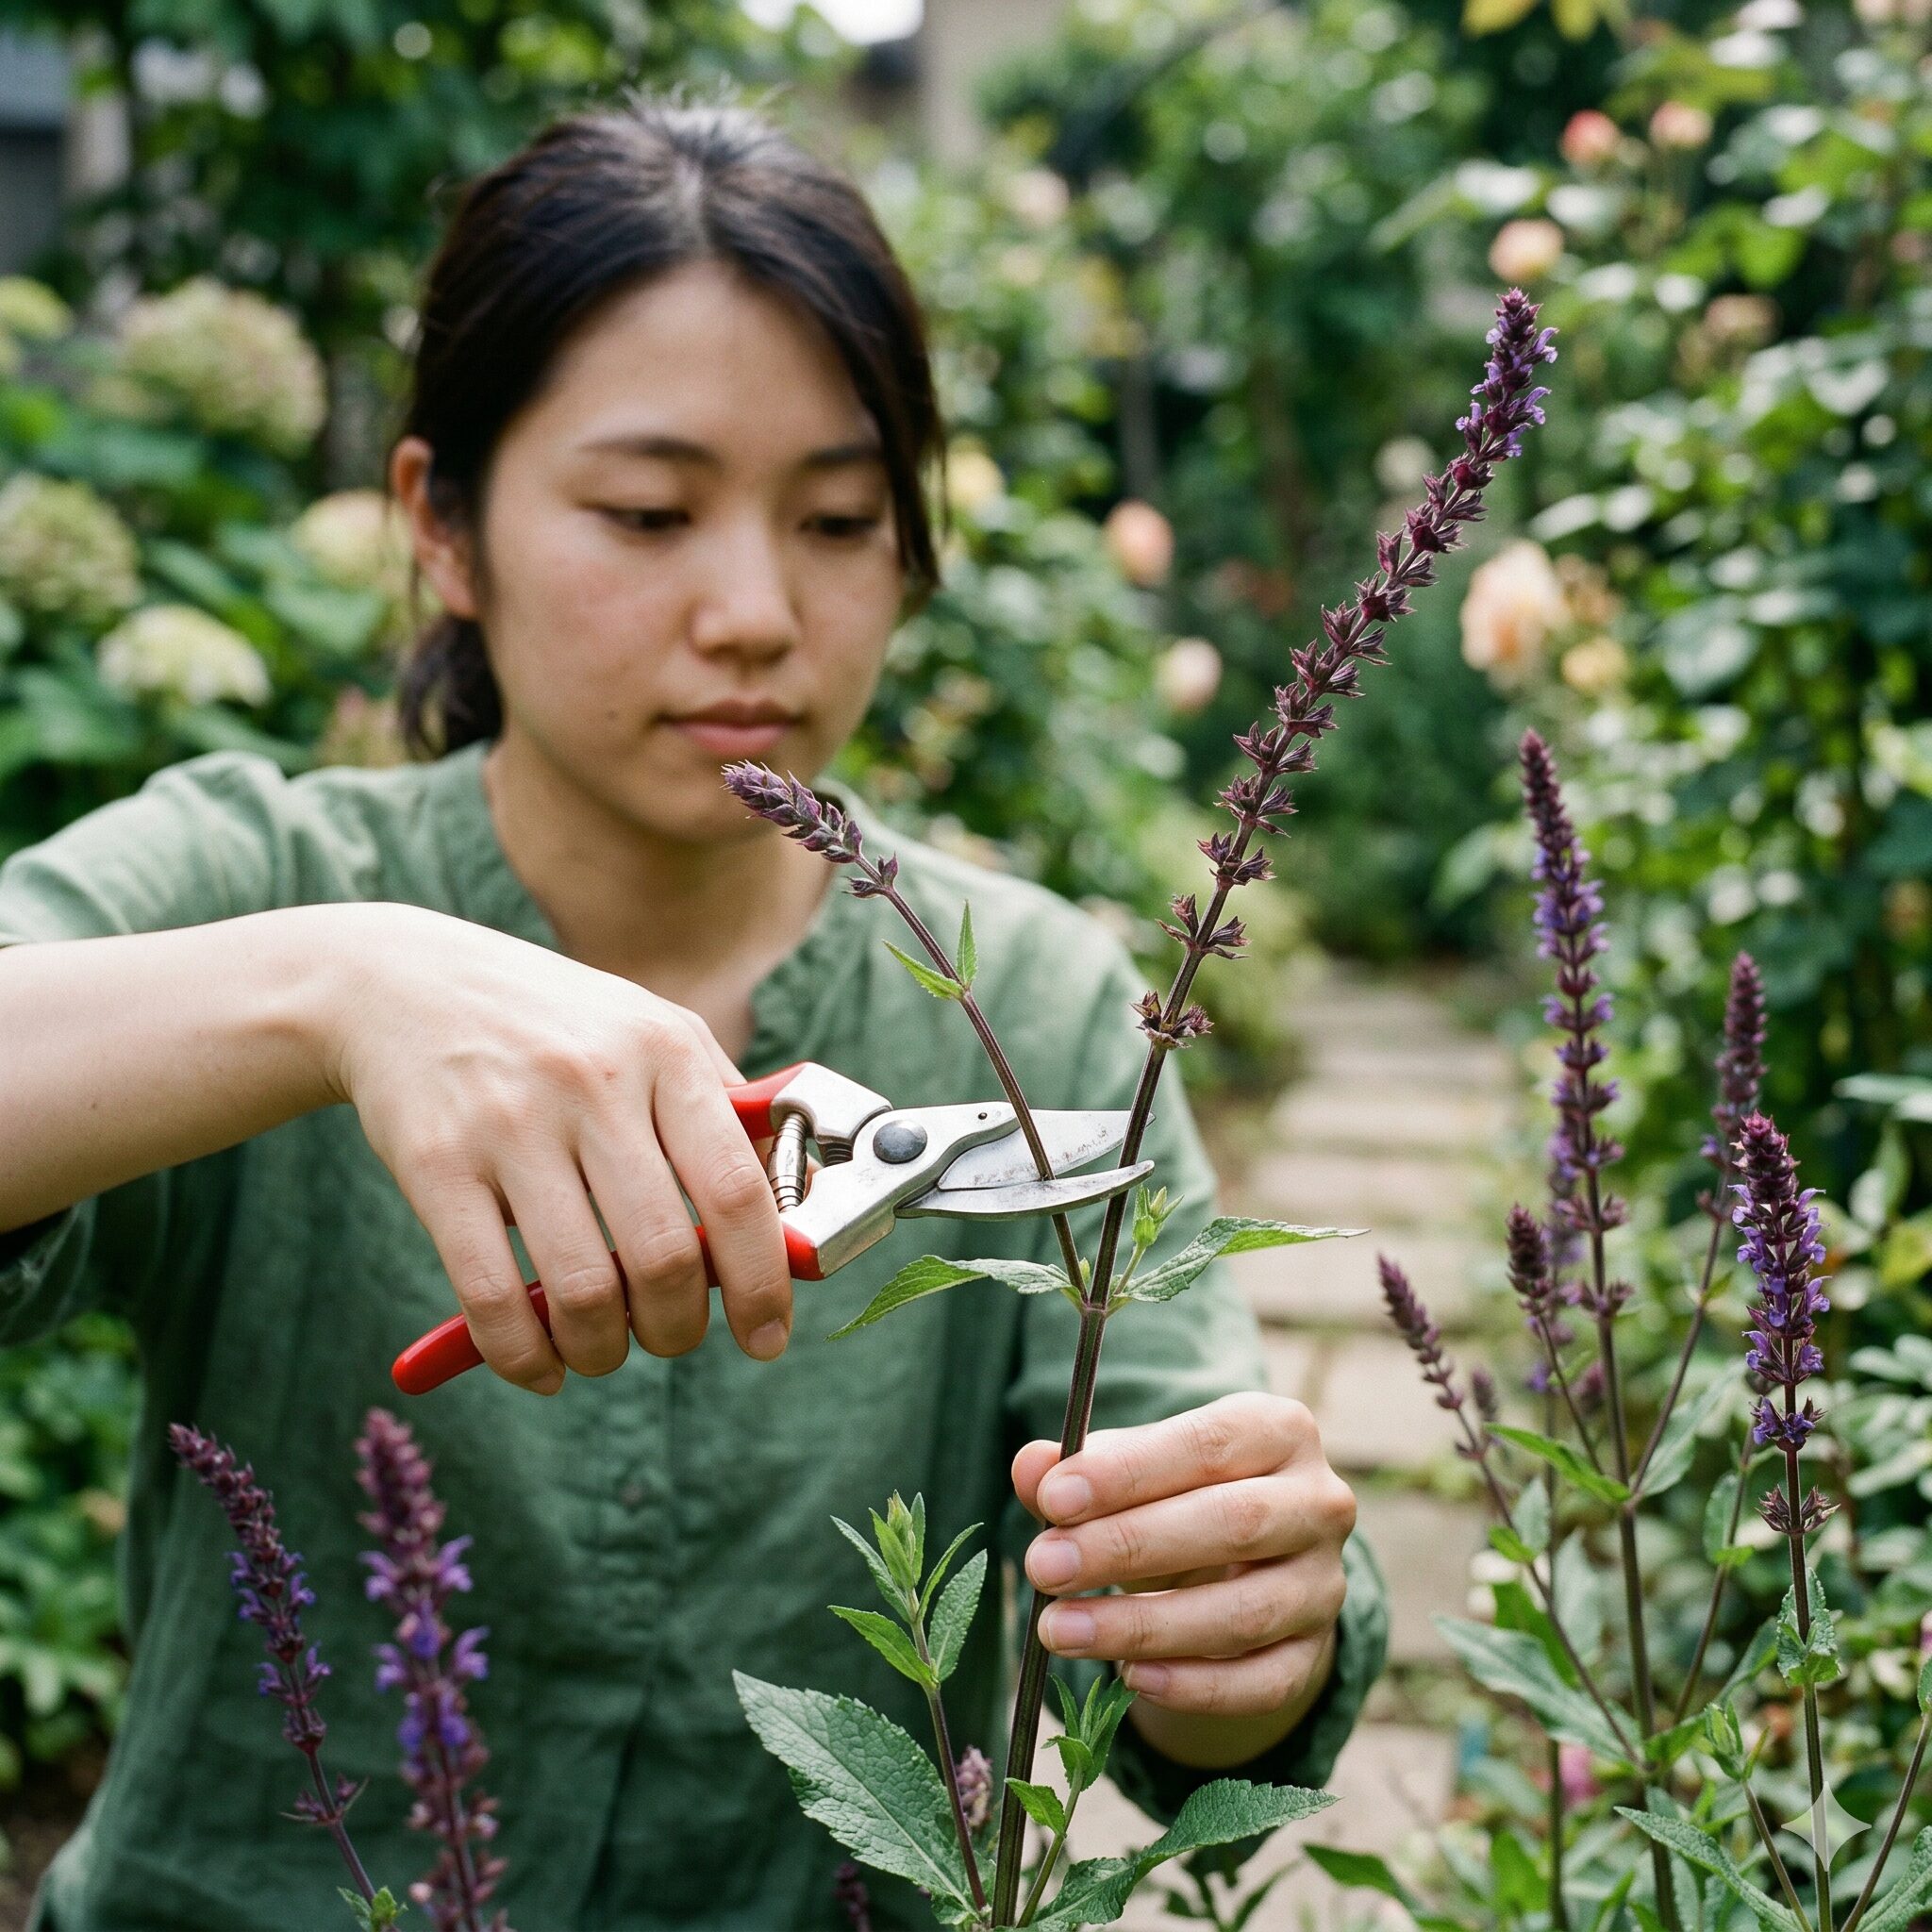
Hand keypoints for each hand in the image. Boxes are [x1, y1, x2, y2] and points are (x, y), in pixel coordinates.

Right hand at [324, 902, 790, 1392]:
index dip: (763, 1281)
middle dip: (678, 1328)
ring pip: (584, 1289)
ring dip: (604, 1350)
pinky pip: (491, 1296)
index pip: (738, 1190)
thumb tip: (794, 1217)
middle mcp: (593, 1082)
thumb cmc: (555, 1025)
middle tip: (670, 1336)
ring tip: (603, 1348)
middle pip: (664, 1255)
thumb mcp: (653, 1032)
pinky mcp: (436, 1164)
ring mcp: (510, 1124)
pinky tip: (540, 1363)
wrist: (401, 982)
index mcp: (665, 1051)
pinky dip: (524, 1356)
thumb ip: (727, 1114)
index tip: (768, 1335)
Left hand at [1014, 1392, 1354, 1767]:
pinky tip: (1127, 1678)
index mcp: (1278, 1430)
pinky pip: (1261, 1681)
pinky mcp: (1315, 1655)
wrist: (1250, 1563)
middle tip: (1042, 1567)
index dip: (1129, 1473)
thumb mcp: (1134, 1470)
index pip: (1207, 1444)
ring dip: (1143, 1626)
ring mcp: (1324, 1584)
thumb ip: (1081, 1468)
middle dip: (1127, 1548)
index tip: (1052, 1501)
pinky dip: (1193, 1685)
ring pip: (1244, 1612)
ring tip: (1058, 1629)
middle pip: (1233, 1524)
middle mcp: (1318, 1502)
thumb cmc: (1179, 1494)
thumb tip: (1031, 1467)